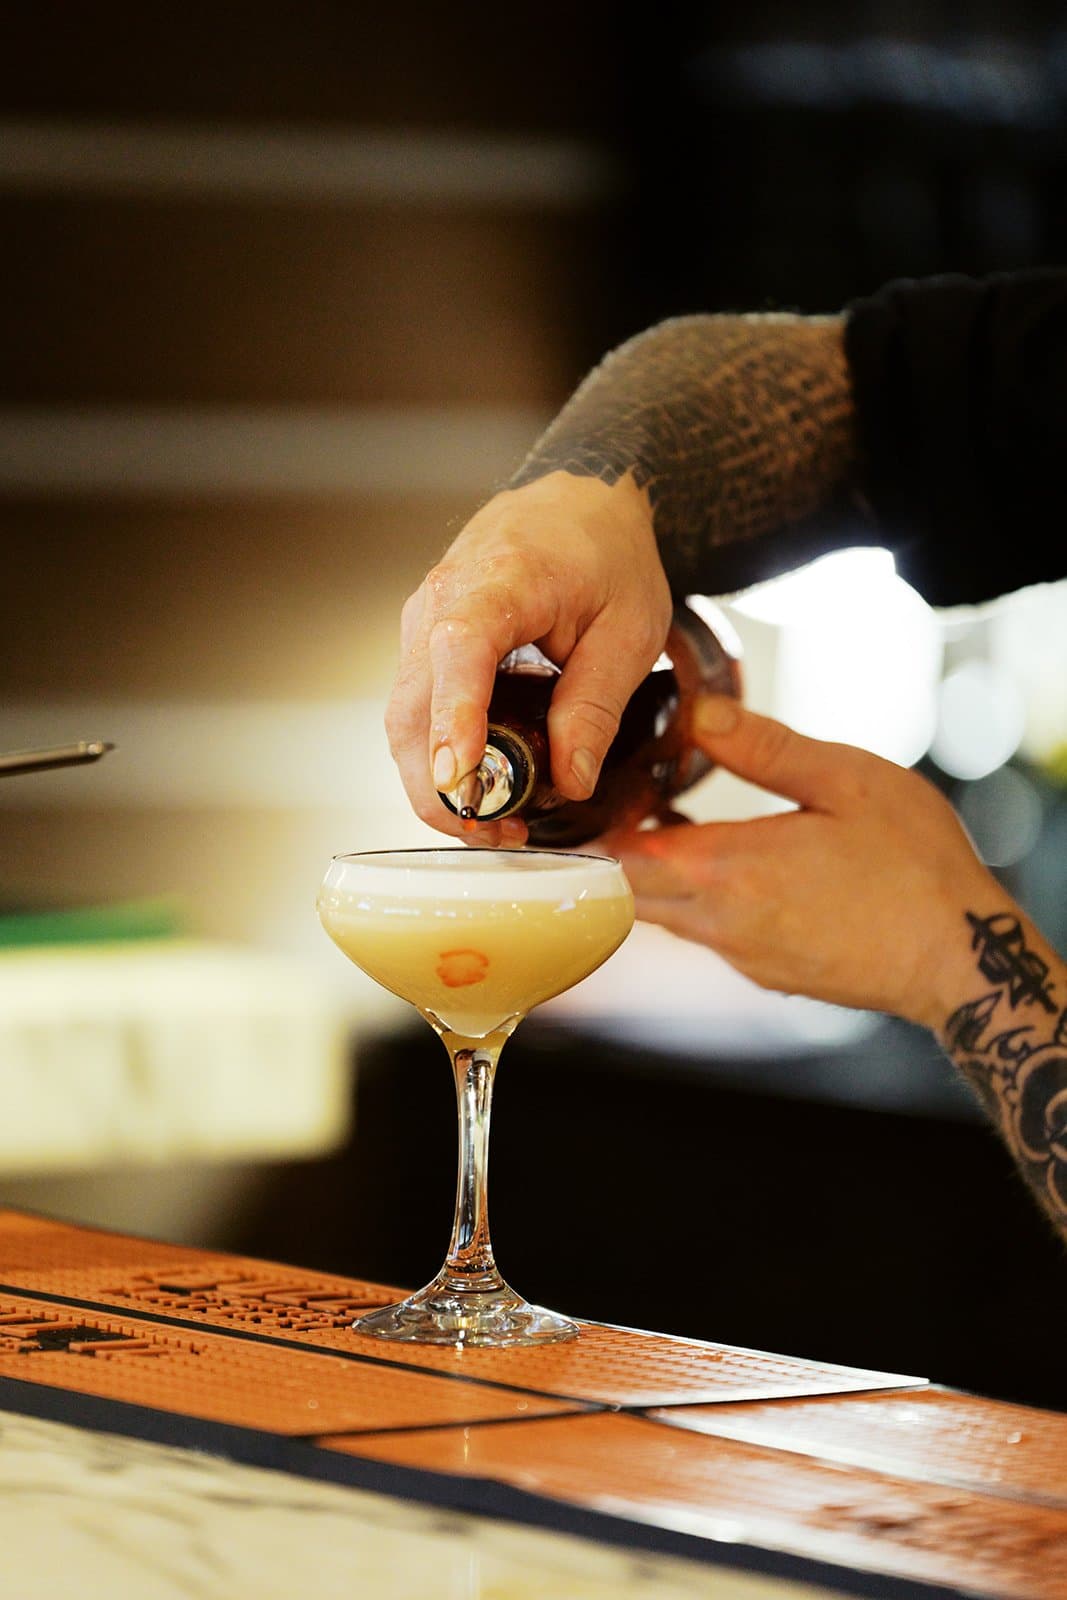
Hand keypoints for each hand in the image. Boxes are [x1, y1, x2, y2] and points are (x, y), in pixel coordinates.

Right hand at [385, 470, 671, 842]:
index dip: (454, 720)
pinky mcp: (425, 649)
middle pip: (412, 709)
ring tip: (501, 826)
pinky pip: (418, 714)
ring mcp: (422, 627)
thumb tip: (570, 780)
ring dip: (440, 785)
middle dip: (445, 787)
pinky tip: (487, 789)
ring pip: (405, 722)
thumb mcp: (630, 628)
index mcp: (497, 582)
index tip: (463, 778)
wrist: (578, 499)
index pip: (459, 653)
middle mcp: (439, 603)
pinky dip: (442, 760)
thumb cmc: (606, 552)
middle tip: (502, 834)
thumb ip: (596, 705)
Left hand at [600, 695, 1000, 1029]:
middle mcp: (722, 923)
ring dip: (657, 874)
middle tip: (618, 804)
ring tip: (670, 823)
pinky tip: (728, 863)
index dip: (596, 831)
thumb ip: (764, 748)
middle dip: (617, 851)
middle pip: (630, 892)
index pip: (622, 859)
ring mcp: (742, 955)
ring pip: (667, 914)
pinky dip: (696, 898)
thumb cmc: (916, 867)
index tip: (588, 799)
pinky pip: (707, 933)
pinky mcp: (767, 973)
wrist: (963, 958)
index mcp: (730, 869)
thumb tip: (699, 714)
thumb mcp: (847, 780)